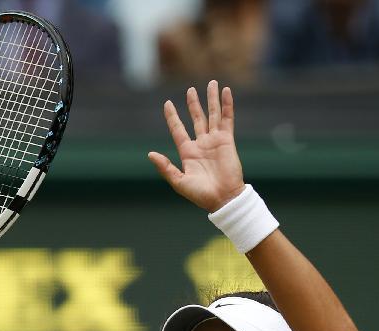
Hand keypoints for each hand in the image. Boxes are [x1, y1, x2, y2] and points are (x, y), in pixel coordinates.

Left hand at [148, 80, 244, 213]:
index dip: (172, 117)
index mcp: (188, 153)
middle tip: (190, 90)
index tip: (167, 104)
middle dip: (193, 104)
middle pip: (196, 118)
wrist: (223, 199)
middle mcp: (201, 144)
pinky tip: (226, 91)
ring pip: (212, 115)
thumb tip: (150, 154)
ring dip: (211, 99)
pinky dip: (227, 105)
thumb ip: (165, 167)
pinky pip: (227, 119)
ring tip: (211, 83)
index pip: (178, 130)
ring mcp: (214, 141)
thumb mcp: (179, 182)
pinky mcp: (227, 140)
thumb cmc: (200, 194)